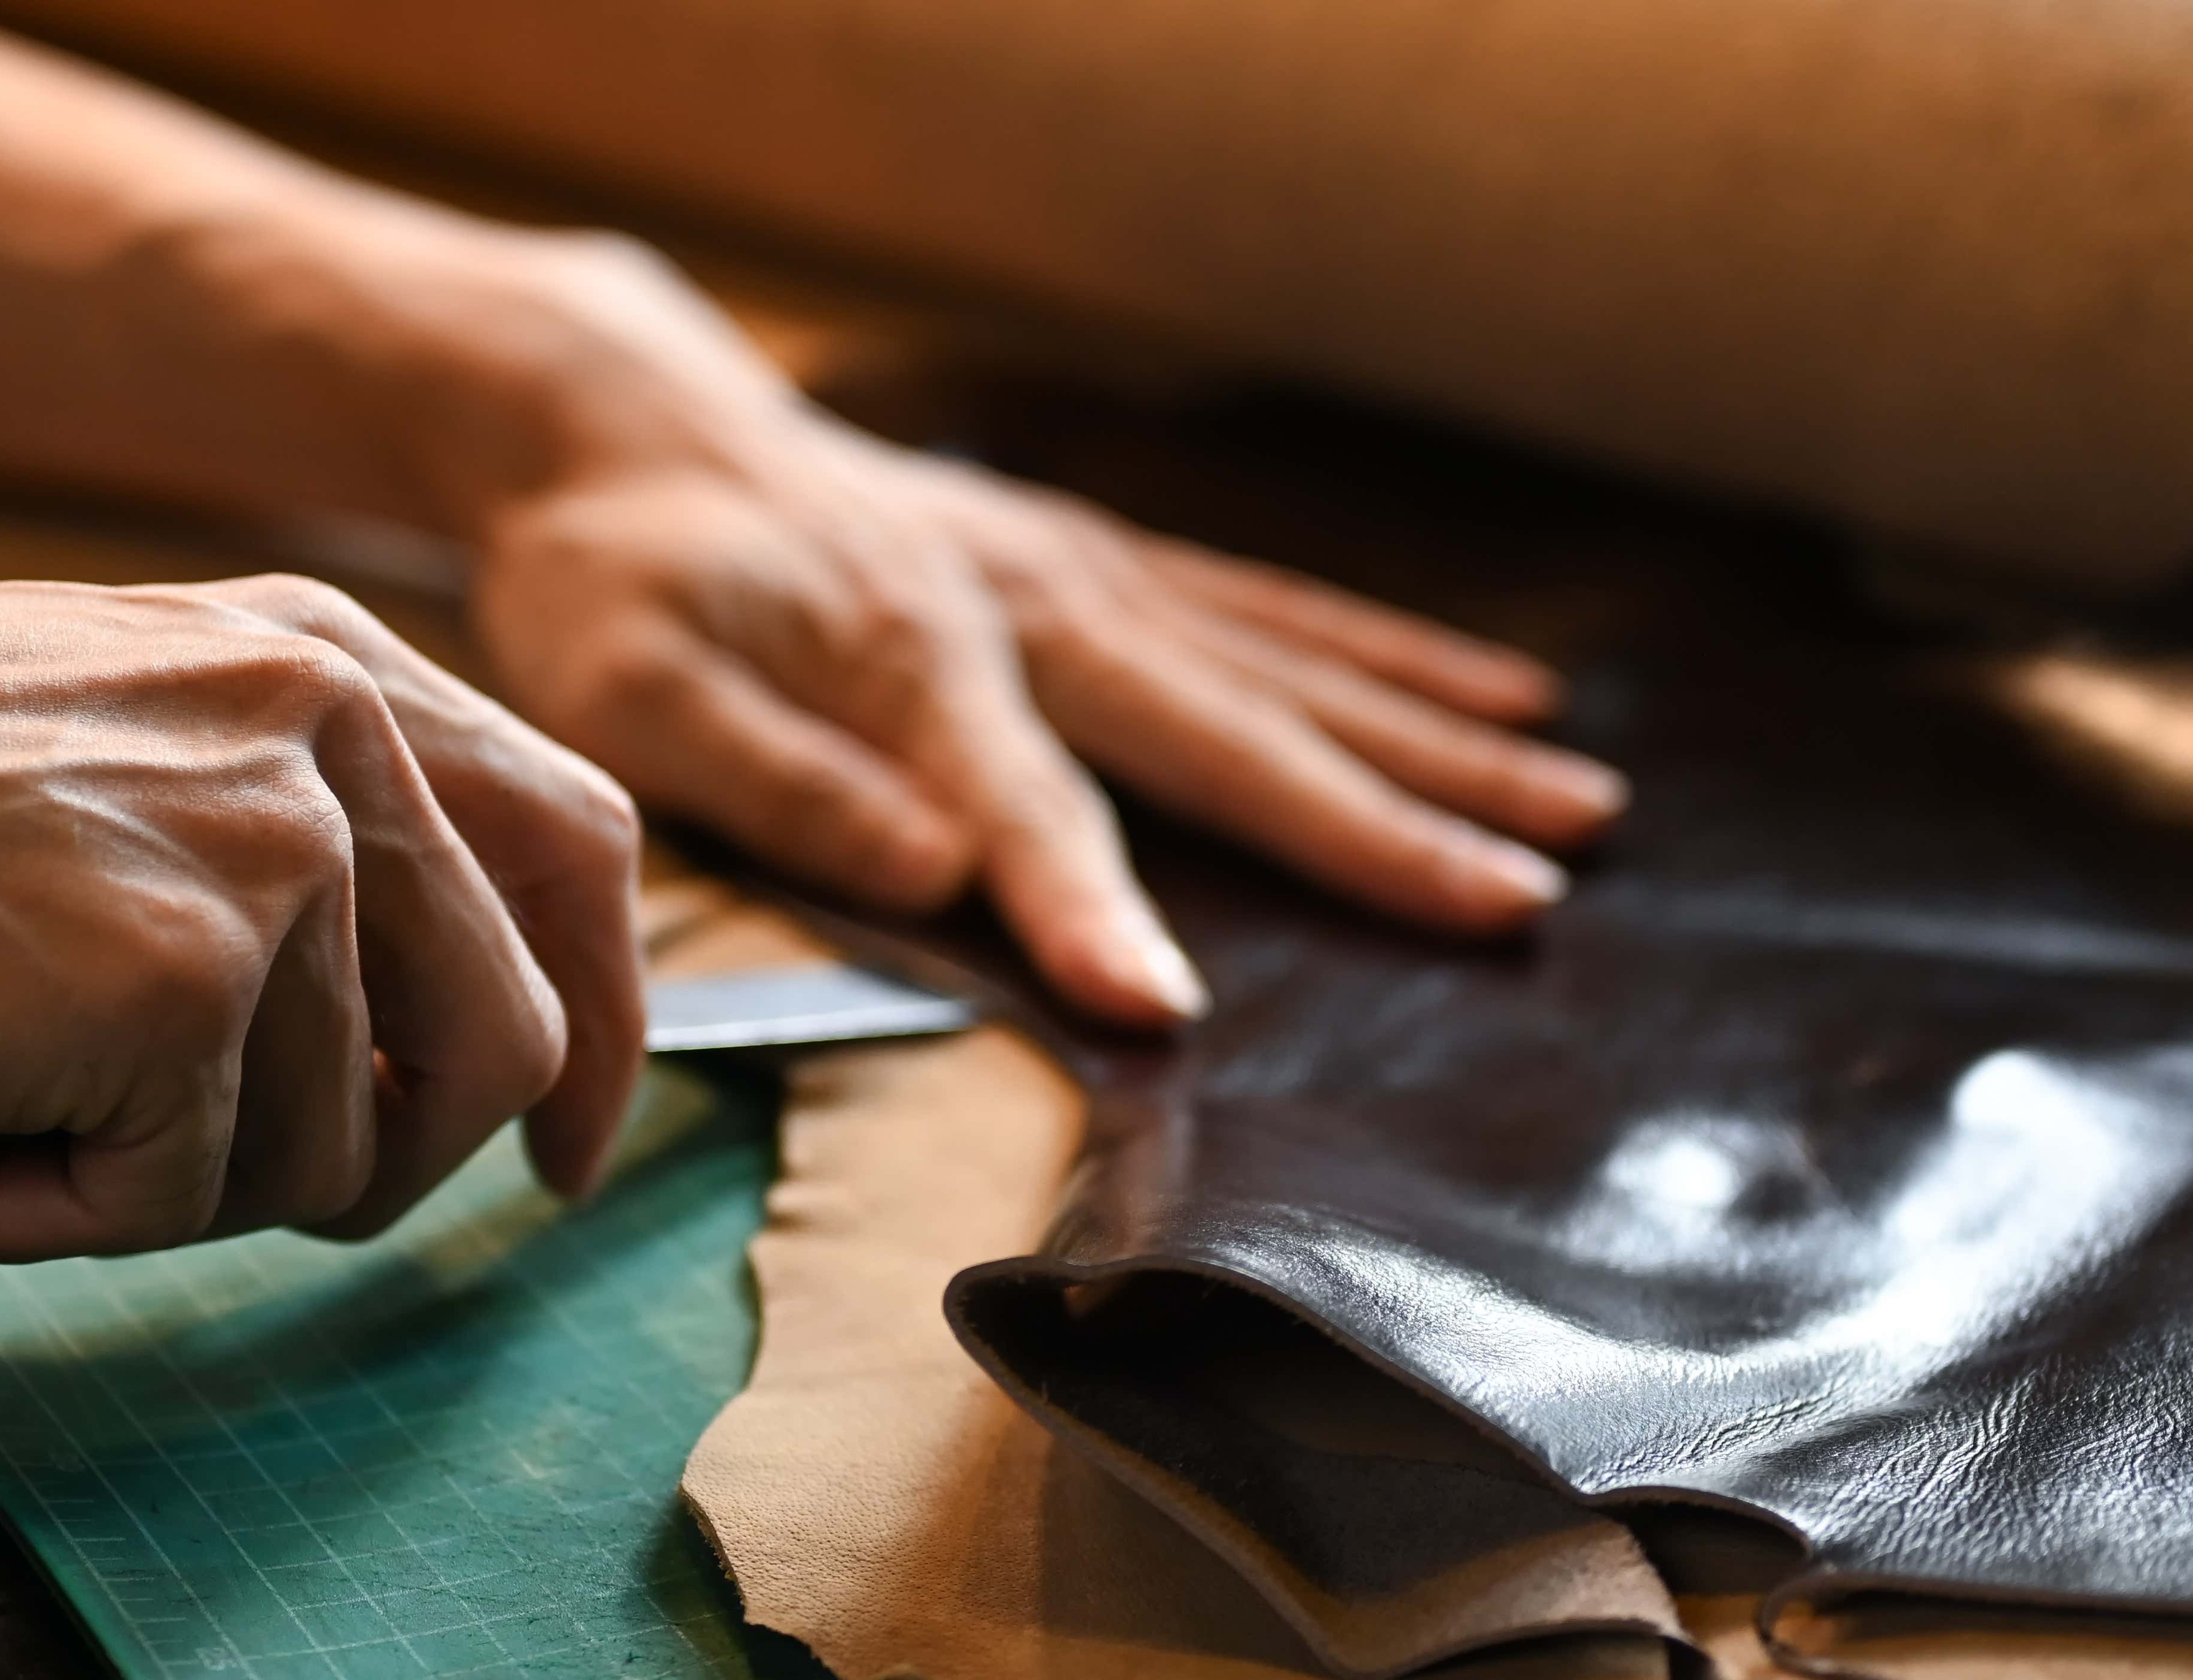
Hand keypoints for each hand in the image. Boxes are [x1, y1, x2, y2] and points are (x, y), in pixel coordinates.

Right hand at [0, 576, 643, 1258]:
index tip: (570, 1146)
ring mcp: (282, 854)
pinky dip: (50, 1208)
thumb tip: (422, 1026)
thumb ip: (286, 826)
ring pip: (336, 1154)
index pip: (575, 844)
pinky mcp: (198, 983)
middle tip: (233, 1193)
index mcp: (326, 661)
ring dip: (159, 1185)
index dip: (605, 1017)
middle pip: (506, 1037)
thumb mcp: (113, 732)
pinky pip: (184, 1200)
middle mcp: (335, 732)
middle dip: (390, 1163)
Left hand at [463, 288, 1622, 1025]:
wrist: (635, 427)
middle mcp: (1032, 609)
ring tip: (1578, 810)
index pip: (1018, 813)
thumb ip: (771, 780)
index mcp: (911, 663)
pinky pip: (1275, 612)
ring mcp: (1086, 572)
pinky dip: (1398, 656)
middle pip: (1224, 735)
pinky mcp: (1106, 557)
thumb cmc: (614, 581)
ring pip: (1290, 669)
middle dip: (1376, 827)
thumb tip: (922, 866)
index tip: (1170, 1013)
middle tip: (1517, 907)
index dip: (1088, 917)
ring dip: (1437, 745)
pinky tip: (1504, 702)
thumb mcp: (627, 687)